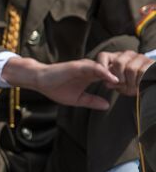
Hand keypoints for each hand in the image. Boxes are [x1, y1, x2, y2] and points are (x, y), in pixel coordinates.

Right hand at [1, 56, 119, 109]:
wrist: (40, 81)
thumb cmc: (55, 88)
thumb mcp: (77, 99)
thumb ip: (92, 101)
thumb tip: (107, 105)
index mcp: (91, 76)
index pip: (110, 76)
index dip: (120, 82)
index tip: (127, 91)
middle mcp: (90, 69)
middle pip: (112, 69)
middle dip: (123, 76)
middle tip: (131, 86)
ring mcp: (85, 66)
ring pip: (106, 67)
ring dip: (117, 74)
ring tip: (125, 83)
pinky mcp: (78, 66)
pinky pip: (95, 67)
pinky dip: (105, 72)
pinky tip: (112, 79)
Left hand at [96, 49, 152, 96]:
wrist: (149, 86)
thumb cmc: (131, 84)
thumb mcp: (119, 85)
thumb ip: (111, 83)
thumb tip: (107, 83)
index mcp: (116, 57)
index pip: (103, 56)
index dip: (101, 66)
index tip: (103, 78)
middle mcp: (127, 54)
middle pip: (118, 62)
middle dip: (119, 77)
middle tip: (122, 85)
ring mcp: (140, 57)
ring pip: (130, 68)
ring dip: (130, 81)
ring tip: (132, 87)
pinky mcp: (150, 62)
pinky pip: (142, 71)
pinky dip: (139, 81)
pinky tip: (139, 84)